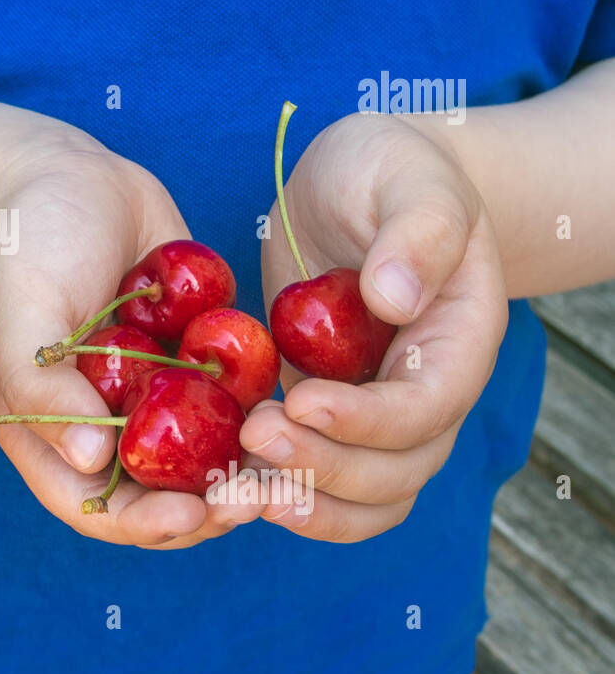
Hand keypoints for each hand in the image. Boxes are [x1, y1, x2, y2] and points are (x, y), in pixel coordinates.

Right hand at [0, 135, 266, 546]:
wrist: (63, 167)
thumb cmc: (22, 238)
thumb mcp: (19, 312)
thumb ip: (42, 390)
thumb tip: (92, 464)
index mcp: (45, 425)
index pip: (93, 502)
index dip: (141, 522)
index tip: (191, 514)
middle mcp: (100, 417)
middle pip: (157, 491)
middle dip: (205, 505)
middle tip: (254, 499)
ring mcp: (148, 386)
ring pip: (201, 452)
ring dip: (241, 466)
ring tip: (282, 461)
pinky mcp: (188, 350)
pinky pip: (229, 394)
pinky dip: (256, 406)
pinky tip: (285, 403)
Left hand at [244, 112, 508, 541]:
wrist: (358, 185)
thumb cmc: (390, 170)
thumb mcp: (410, 180)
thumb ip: (416, 233)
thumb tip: (395, 298)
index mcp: (457, 341)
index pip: (425, 407)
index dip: (367, 420)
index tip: (300, 399)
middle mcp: (422, 392)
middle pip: (394, 472)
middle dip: (325, 469)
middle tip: (252, 437)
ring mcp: (371, 411)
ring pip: (358, 497)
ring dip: (301, 502)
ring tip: (232, 491)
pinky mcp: (318, 412)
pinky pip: (309, 476)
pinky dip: (271, 490)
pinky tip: (216, 485)